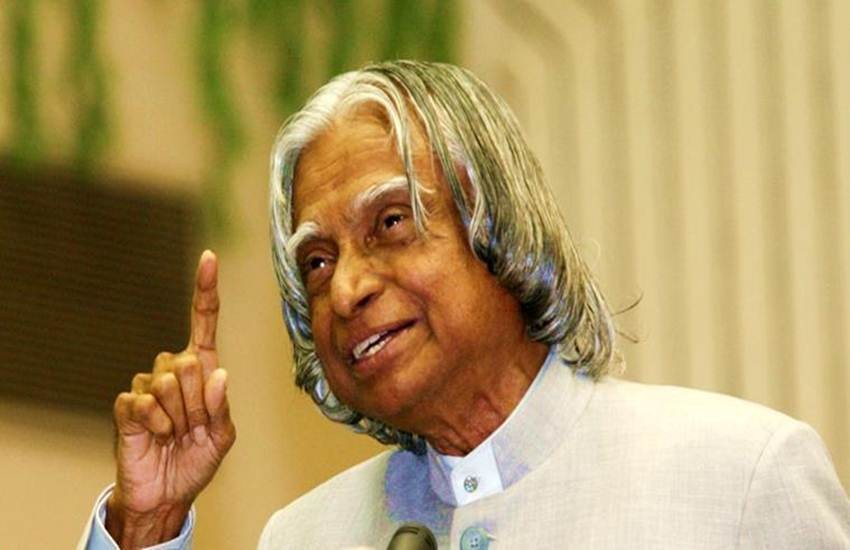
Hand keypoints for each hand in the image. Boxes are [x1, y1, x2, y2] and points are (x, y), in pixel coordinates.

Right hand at [105, 250, 235, 547]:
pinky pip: (143, 402)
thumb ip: (222, 408)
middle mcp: (173, 370)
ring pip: (168, 383)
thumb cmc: (197, 459)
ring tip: (176, 433)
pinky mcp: (128, 405)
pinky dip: (158, 424)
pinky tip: (158, 435)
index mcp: (202, 369)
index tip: (209, 257)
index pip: (204, 321)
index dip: (205, 290)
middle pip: (190, 363)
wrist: (167, 492)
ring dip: (180, 416)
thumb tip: (219, 375)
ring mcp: (147, 386)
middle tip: (195, 427)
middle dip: (199, 403)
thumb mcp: (223, 437)